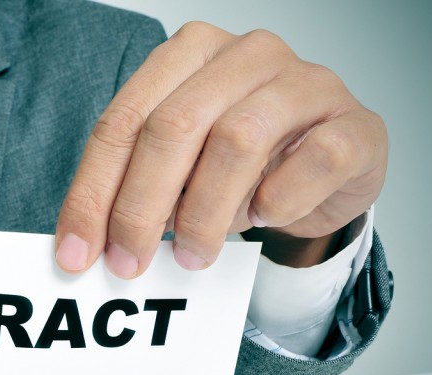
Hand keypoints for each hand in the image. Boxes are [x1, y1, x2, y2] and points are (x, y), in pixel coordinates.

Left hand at [55, 22, 387, 275]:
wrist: (327, 167)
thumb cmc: (241, 165)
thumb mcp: (176, 171)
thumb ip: (132, 190)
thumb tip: (84, 246)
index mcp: (188, 54)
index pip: (123, 122)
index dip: (93, 192)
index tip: (76, 252)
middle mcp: (246, 55)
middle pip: (172, 128)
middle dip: (139, 208)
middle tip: (127, 263)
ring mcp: (306, 83)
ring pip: (237, 140)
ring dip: (204, 213)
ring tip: (192, 255)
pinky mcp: (354, 123)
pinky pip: (314, 161)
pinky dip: (280, 201)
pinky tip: (264, 218)